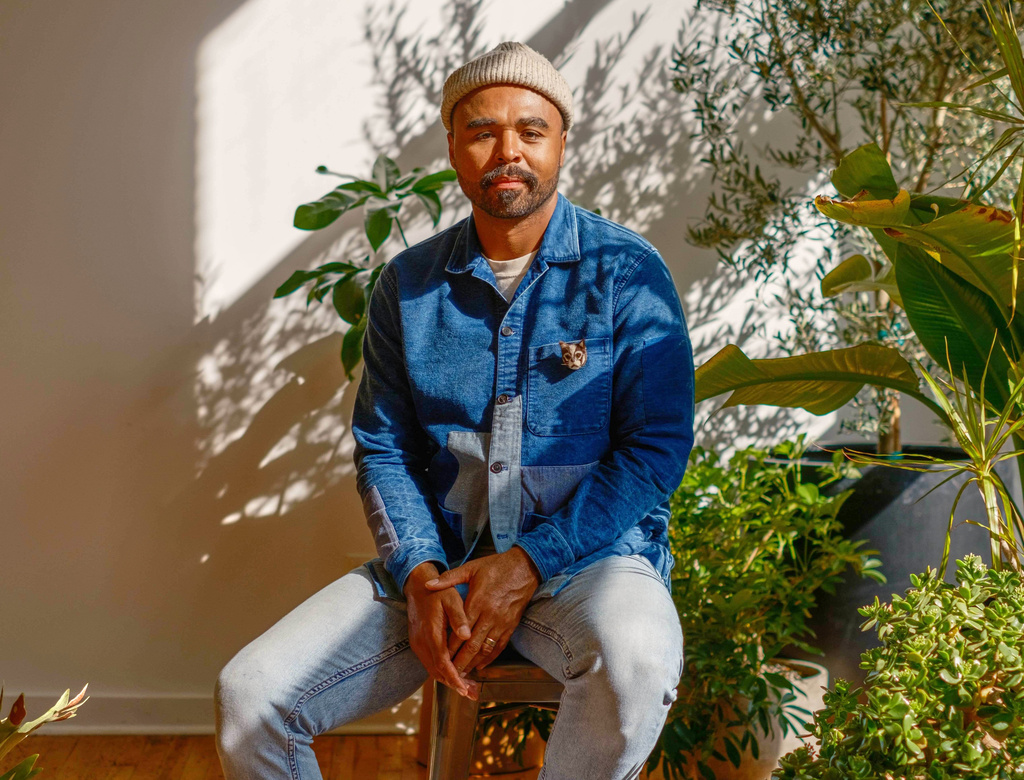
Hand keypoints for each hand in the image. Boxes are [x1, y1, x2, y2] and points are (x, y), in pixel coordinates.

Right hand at [403, 562, 478, 698]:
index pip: (442, 662)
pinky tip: (455, 673)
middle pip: (436, 671)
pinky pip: (429, 663)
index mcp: (431, 633)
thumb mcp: (451, 599)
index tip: (464, 689)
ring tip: (467, 687)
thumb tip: (467, 636)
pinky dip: (442, 671)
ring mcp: (417, 644)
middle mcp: (421, 642)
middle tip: (472, 693)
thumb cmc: (437, 592)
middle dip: (454, 684)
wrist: (417, 586)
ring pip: (432, 669)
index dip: (453, 678)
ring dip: (448, 680)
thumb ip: (459, 617)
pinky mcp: (417, 644)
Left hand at [424, 546, 540, 674]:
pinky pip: (499, 646)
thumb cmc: (496, 567)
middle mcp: (490, 615)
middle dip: (460, 661)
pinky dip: (489, 658)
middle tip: (449, 674)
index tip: (440, 657)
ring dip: (473, 663)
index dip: (450, 646)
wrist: (525, 567)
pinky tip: (480, 665)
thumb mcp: (471, 568)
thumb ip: (449, 578)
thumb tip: (428, 585)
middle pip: (472, 645)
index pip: (460, 630)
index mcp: (478, 602)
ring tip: (461, 674)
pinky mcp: (511, 625)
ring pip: (485, 649)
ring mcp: (501, 622)